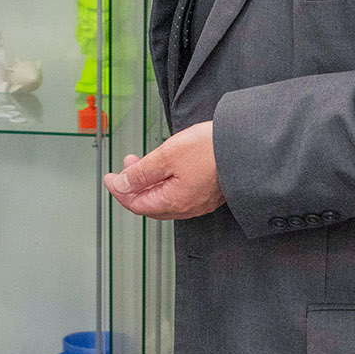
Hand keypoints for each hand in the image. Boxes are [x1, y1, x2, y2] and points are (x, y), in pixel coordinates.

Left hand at [103, 121, 223, 219]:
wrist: (245, 146)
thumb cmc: (209, 150)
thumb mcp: (166, 156)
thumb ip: (142, 172)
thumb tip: (122, 184)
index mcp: (174, 202)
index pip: (136, 204)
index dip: (119, 191)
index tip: (109, 178)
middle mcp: (187, 207)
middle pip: (149, 204)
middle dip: (133, 186)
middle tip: (125, 165)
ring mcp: (198, 201)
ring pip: (164, 198)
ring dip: (148, 182)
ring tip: (142, 162)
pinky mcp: (208, 193)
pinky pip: (178, 193)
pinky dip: (164, 182)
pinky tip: (164, 167)